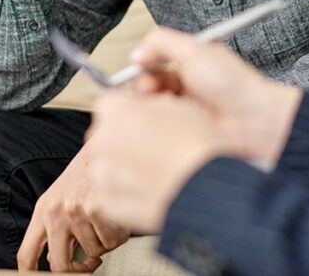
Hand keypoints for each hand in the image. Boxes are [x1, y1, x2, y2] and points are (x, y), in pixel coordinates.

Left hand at [16, 140, 129, 271]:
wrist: (108, 145)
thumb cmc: (88, 171)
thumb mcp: (62, 195)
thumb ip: (56, 226)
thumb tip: (59, 260)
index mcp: (43, 210)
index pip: (26, 255)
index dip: (32, 275)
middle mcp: (55, 212)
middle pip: (59, 265)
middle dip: (79, 269)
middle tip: (92, 262)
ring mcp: (75, 211)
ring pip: (94, 253)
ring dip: (105, 242)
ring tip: (108, 221)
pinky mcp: (96, 209)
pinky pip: (112, 242)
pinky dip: (119, 234)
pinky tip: (118, 217)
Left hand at [86, 92, 235, 233]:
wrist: (207, 187)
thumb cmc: (198, 145)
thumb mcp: (178, 105)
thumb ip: (151, 105)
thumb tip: (147, 112)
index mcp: (115, 109)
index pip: (112, 106)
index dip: (132, 114)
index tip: (146, 124)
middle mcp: (102, 139)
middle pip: (106, 136)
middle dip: (124, 141)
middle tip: (155, 151)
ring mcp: (102, 173)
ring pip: (107, 167)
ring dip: (123, 169)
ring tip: (155, 175)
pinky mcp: (108, 203)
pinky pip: (111, 195)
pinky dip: (126, 195)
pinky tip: (150, 193)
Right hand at [132, 27, 302, 167]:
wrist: (254, 121)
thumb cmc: (234, 85)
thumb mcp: (195, 51)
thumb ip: (163, 42)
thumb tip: (138, 51)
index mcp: (191, 62)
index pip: (156, 60)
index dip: (144, 63)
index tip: (137, 66)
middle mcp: (188, 84)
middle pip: (151, 83)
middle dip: (143, 84)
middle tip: (147, 89)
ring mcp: (186, 108)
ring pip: (154, 104)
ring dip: (150, 102)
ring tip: (157, 104)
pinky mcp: (185, 130)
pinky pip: (162, 124)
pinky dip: (158, 121)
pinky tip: (163, 120)